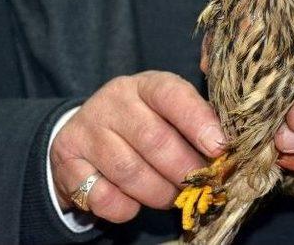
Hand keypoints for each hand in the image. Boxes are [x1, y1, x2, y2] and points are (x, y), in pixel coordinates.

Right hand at [50, 71, 224, 222]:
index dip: (198, 121)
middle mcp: (113, 100)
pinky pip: (103, 196)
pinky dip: (126, 208)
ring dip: (158, 193)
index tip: (219, 147)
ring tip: (170, 196)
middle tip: (199, 184)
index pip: (172, 95)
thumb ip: (196, 125)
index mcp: (146, 84)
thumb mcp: (169, 114)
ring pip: (130, 171)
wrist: (87, 135)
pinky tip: (134, 203)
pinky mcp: (67, 158)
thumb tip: (226, 152)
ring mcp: (87, 128)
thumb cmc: (144, 124)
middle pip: (155, 139)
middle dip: (184, 170)